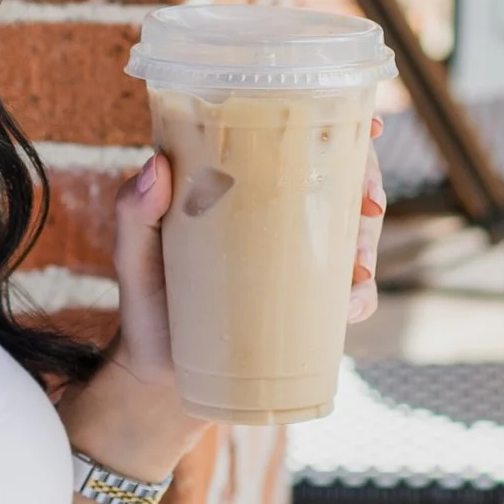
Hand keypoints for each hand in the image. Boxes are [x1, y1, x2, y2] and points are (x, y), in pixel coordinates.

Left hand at [65, 124, 389, 482]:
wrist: (161, 378)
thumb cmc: (146, 305)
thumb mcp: (132, 257)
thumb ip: (133, 213)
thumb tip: (156, 165)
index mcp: (239, 187)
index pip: (295, 142)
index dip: (341, 126)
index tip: (370, 127)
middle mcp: (276, 216)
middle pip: (341, 181)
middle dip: (369, 184)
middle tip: (368, 203)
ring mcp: (296, 260)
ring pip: (355, 233)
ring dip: (369, 240)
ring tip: (357, 263)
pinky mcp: (307, 305)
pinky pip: (350, 294)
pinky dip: (360, 296)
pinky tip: (351, 302)